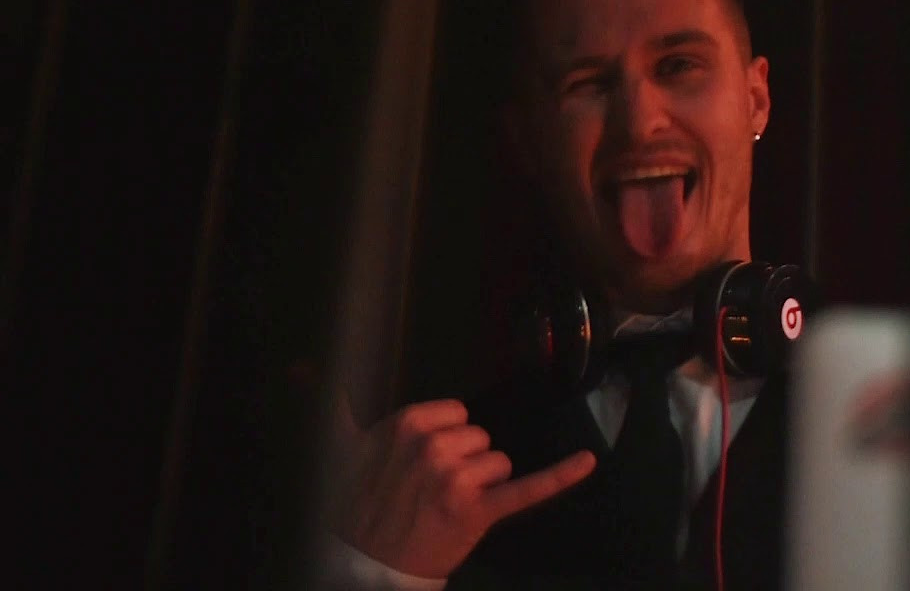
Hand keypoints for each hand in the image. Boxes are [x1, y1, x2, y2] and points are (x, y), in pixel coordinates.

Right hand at [328, 391, 595, 578]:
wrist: (367, 565)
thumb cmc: (362, 507)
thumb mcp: (342, 452)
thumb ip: (333, 408)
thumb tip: (300, 367)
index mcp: (407, 426)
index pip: (458, 415)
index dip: (448, 440)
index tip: (423, 464)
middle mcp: (433, 448)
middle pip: (481, 439)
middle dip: (466, 463)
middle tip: (432, 491)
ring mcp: (458, 481)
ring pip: (499, 464)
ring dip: (482, 485)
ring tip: (449, 507)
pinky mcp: (482, 512)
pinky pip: (528, 488)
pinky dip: (560, 475)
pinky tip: (587, 463)